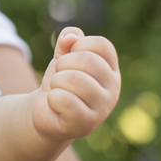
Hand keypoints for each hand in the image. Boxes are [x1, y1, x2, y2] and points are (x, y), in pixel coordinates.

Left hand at [32, 26, 119, 142]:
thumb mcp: (63, 56)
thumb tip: (71, 37)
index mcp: (110, 69)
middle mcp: (113, 87)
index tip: (69, 57)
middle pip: (87, 60)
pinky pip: (65, 100)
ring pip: (74, 79)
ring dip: (56, 82)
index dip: (78, 45)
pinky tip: (56, 105)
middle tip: (59, 76)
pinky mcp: (87, 123)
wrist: (47, 112)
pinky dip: (52, 99)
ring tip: (58, 90)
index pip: (102, 44)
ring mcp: (103, 107)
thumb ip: (68, 40)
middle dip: (62, 64)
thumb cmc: (60, 82)